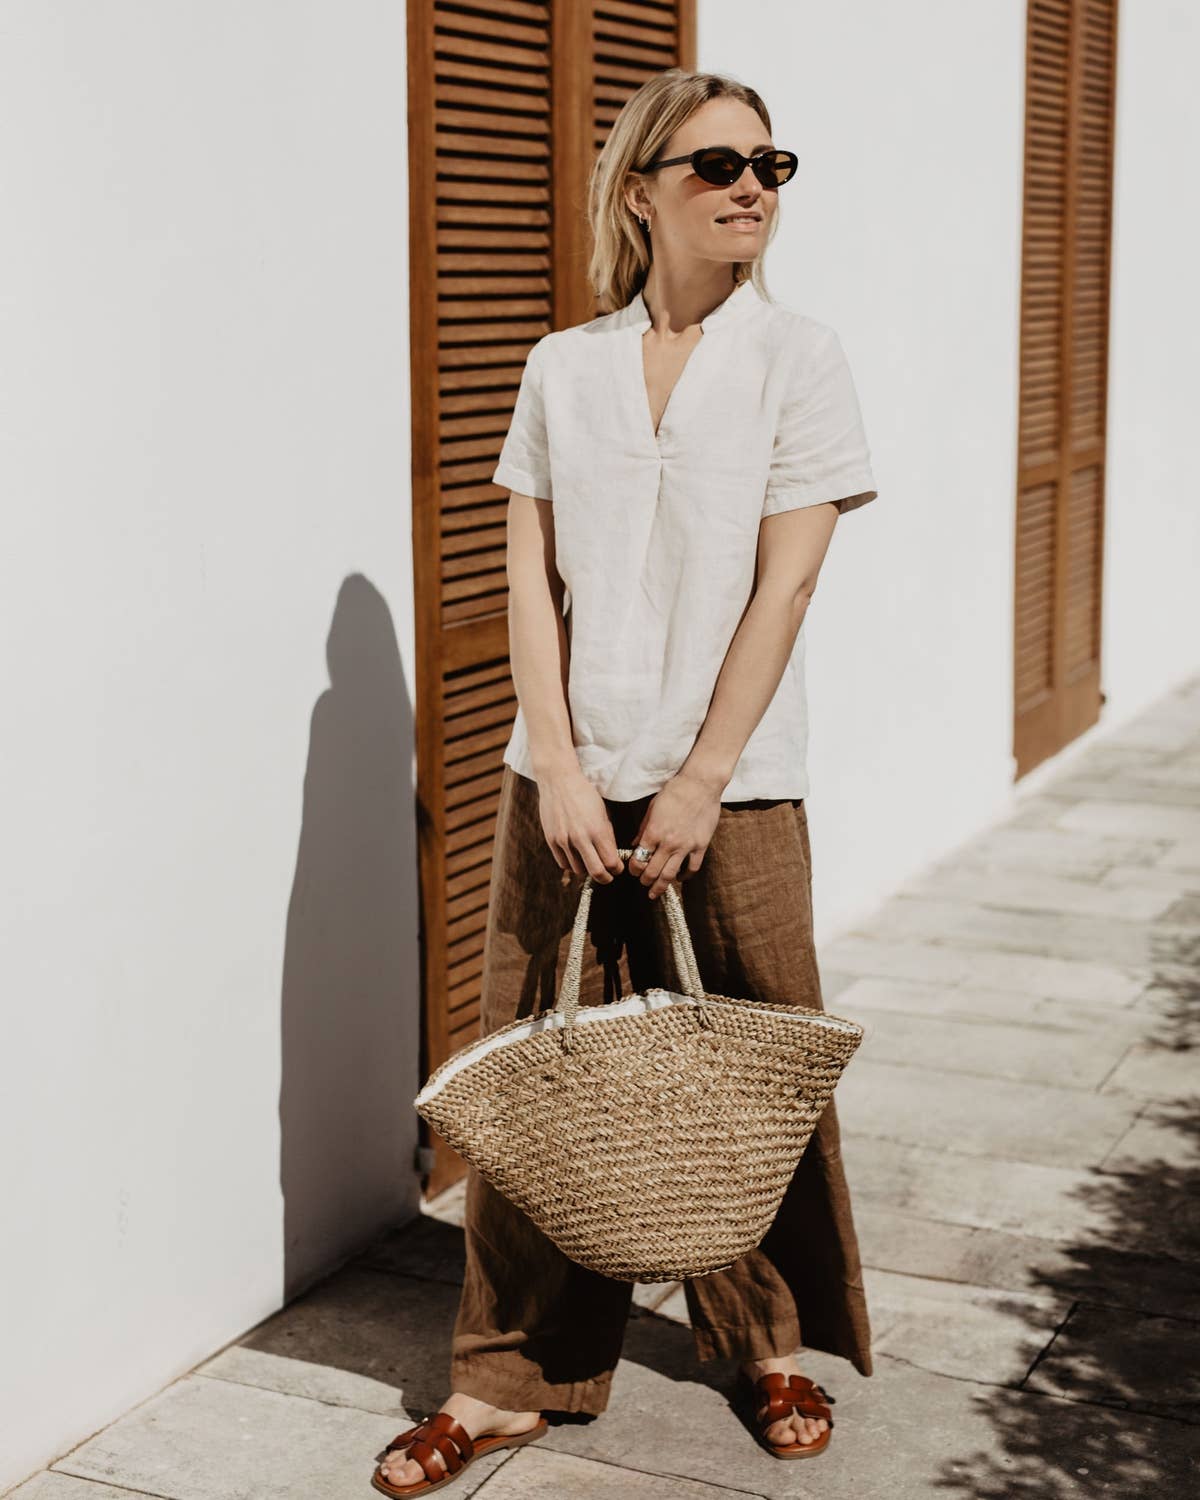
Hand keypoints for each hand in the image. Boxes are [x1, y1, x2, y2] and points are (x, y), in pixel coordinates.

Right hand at [535, 766, 624, 882]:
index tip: (618, 868)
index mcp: (598, 830)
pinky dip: (572, 864)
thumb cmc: (584, 794)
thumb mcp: (603, 812)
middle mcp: (581, 838)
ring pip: (579, 870)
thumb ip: (607, 835)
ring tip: (590, 861)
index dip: (617, 869)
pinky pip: (563, 863)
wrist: (558, 780)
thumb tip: (611, 854)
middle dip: (606, 878)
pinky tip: (576, 857)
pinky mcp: (551, 840)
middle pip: (597, 872)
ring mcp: (564, 840)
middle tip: (608, 876)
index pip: (611, 862)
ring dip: (587, 869)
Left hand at [627, 770, 721, 898]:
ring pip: (670, 875)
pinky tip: (680, 878)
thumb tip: (634, 845)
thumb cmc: (674, 792)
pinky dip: (685, 876)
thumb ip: (643, 829)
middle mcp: (668, 843)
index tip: (633, 871)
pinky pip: (692, 868)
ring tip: (655, 892)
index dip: (633, 869)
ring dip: (660, 886)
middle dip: (645, 881)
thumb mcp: (652, 808)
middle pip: (652, 872)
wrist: (700, 784)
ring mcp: (686, 846)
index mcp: (653, 832)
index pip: (638, 860)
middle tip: (643, 884)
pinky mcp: (701, 846)